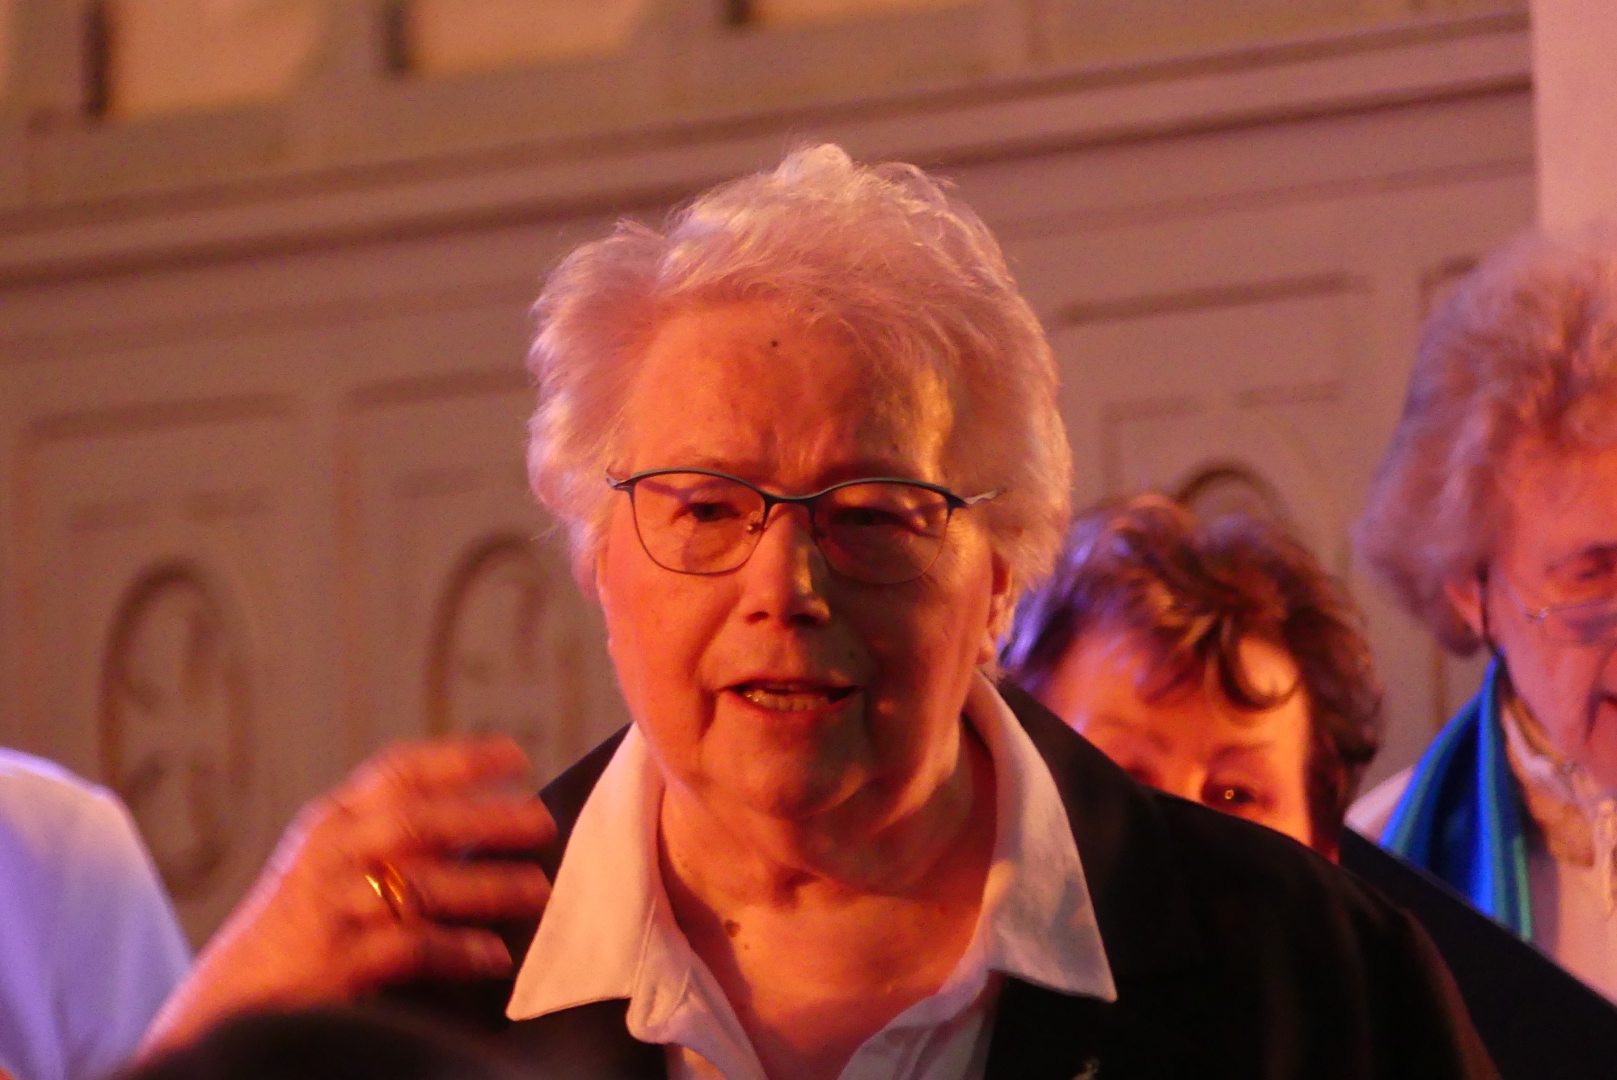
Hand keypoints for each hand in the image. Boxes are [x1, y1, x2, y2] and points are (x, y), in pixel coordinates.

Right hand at [142, 736, 555, 1054]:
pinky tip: (494, 956)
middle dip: (486, 818)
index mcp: (331, 820)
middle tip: (542, 821)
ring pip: (419, 884)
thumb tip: (489, 823)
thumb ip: (389, 838)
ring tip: (538, 890)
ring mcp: (328, 906)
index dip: (459, 759)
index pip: (398, 772)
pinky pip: (407, 946)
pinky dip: (456, 950)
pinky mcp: (332, 961)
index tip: (515, 756)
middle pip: (417, 822)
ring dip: (486, 886)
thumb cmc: (298, 930)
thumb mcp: (330, 865)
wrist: (226, 1004)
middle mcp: (328, 852)